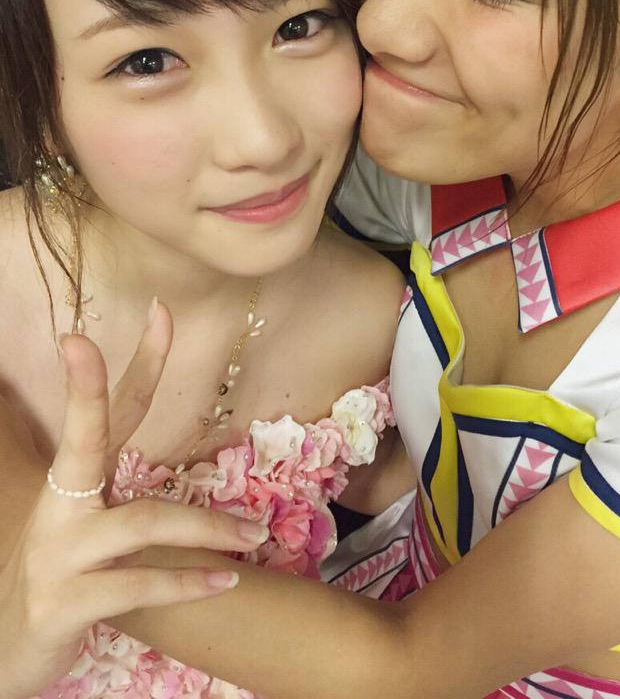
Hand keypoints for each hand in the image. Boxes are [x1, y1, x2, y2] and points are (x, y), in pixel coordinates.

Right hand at [0, 303, 267, 698]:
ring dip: (208, 528)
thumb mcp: (81, 522)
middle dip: (97, 386)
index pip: (109, 411)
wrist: (5, 650)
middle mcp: (59, 506)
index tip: (161, 310)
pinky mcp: (65, 604)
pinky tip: (226, 581)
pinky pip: (139, 584)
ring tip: (254, 534)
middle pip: (88, 436)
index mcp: (72, 482)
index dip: (137, 361)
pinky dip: (186, 583)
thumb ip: (116, 484)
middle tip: (155, 322)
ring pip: (142, 521)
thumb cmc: (57, 574)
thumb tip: (139, 442)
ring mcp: (59, 554)